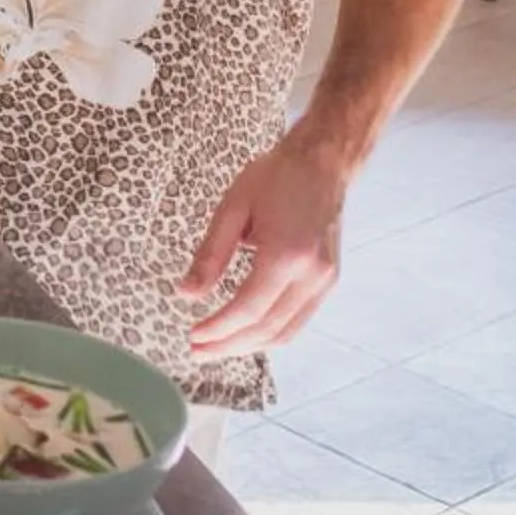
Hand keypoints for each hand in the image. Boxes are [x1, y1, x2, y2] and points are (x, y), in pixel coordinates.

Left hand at [179, 137, 349, 361]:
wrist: (322, 162)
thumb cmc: (276, 177)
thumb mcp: (232, 208)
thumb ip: (210, 255)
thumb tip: (187, 294)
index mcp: (286, 254)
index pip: (248, 309)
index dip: (218, 329)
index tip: (192, 337)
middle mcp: (312, 274)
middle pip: (267, 329)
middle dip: (229, 346)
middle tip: (197, 352)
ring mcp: (325, 280)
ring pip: (286, 332)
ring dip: (249, 346)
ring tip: (216, 348)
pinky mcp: (329, 281)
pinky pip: (298, 320)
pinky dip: (270, 333)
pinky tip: (245, 333)